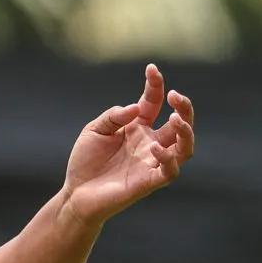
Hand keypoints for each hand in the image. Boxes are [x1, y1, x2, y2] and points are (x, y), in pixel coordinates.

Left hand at [62, 63, 194, 226]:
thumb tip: (136, 108)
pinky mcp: (149, 182)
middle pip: (179, 124)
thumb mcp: (94, 130)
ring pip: (185, 148)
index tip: (152, 69)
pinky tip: (155, 148)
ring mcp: (152, 163)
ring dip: (186, 132)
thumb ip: (114, 116)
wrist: (75, 193)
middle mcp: (150, 143)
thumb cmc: (86, 161)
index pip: (154, 102)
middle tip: (176, 96)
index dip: (156, 85)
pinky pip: (170, 171)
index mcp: (138, 127)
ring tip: (176, 117)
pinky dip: (168, 159)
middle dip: (184, 107)